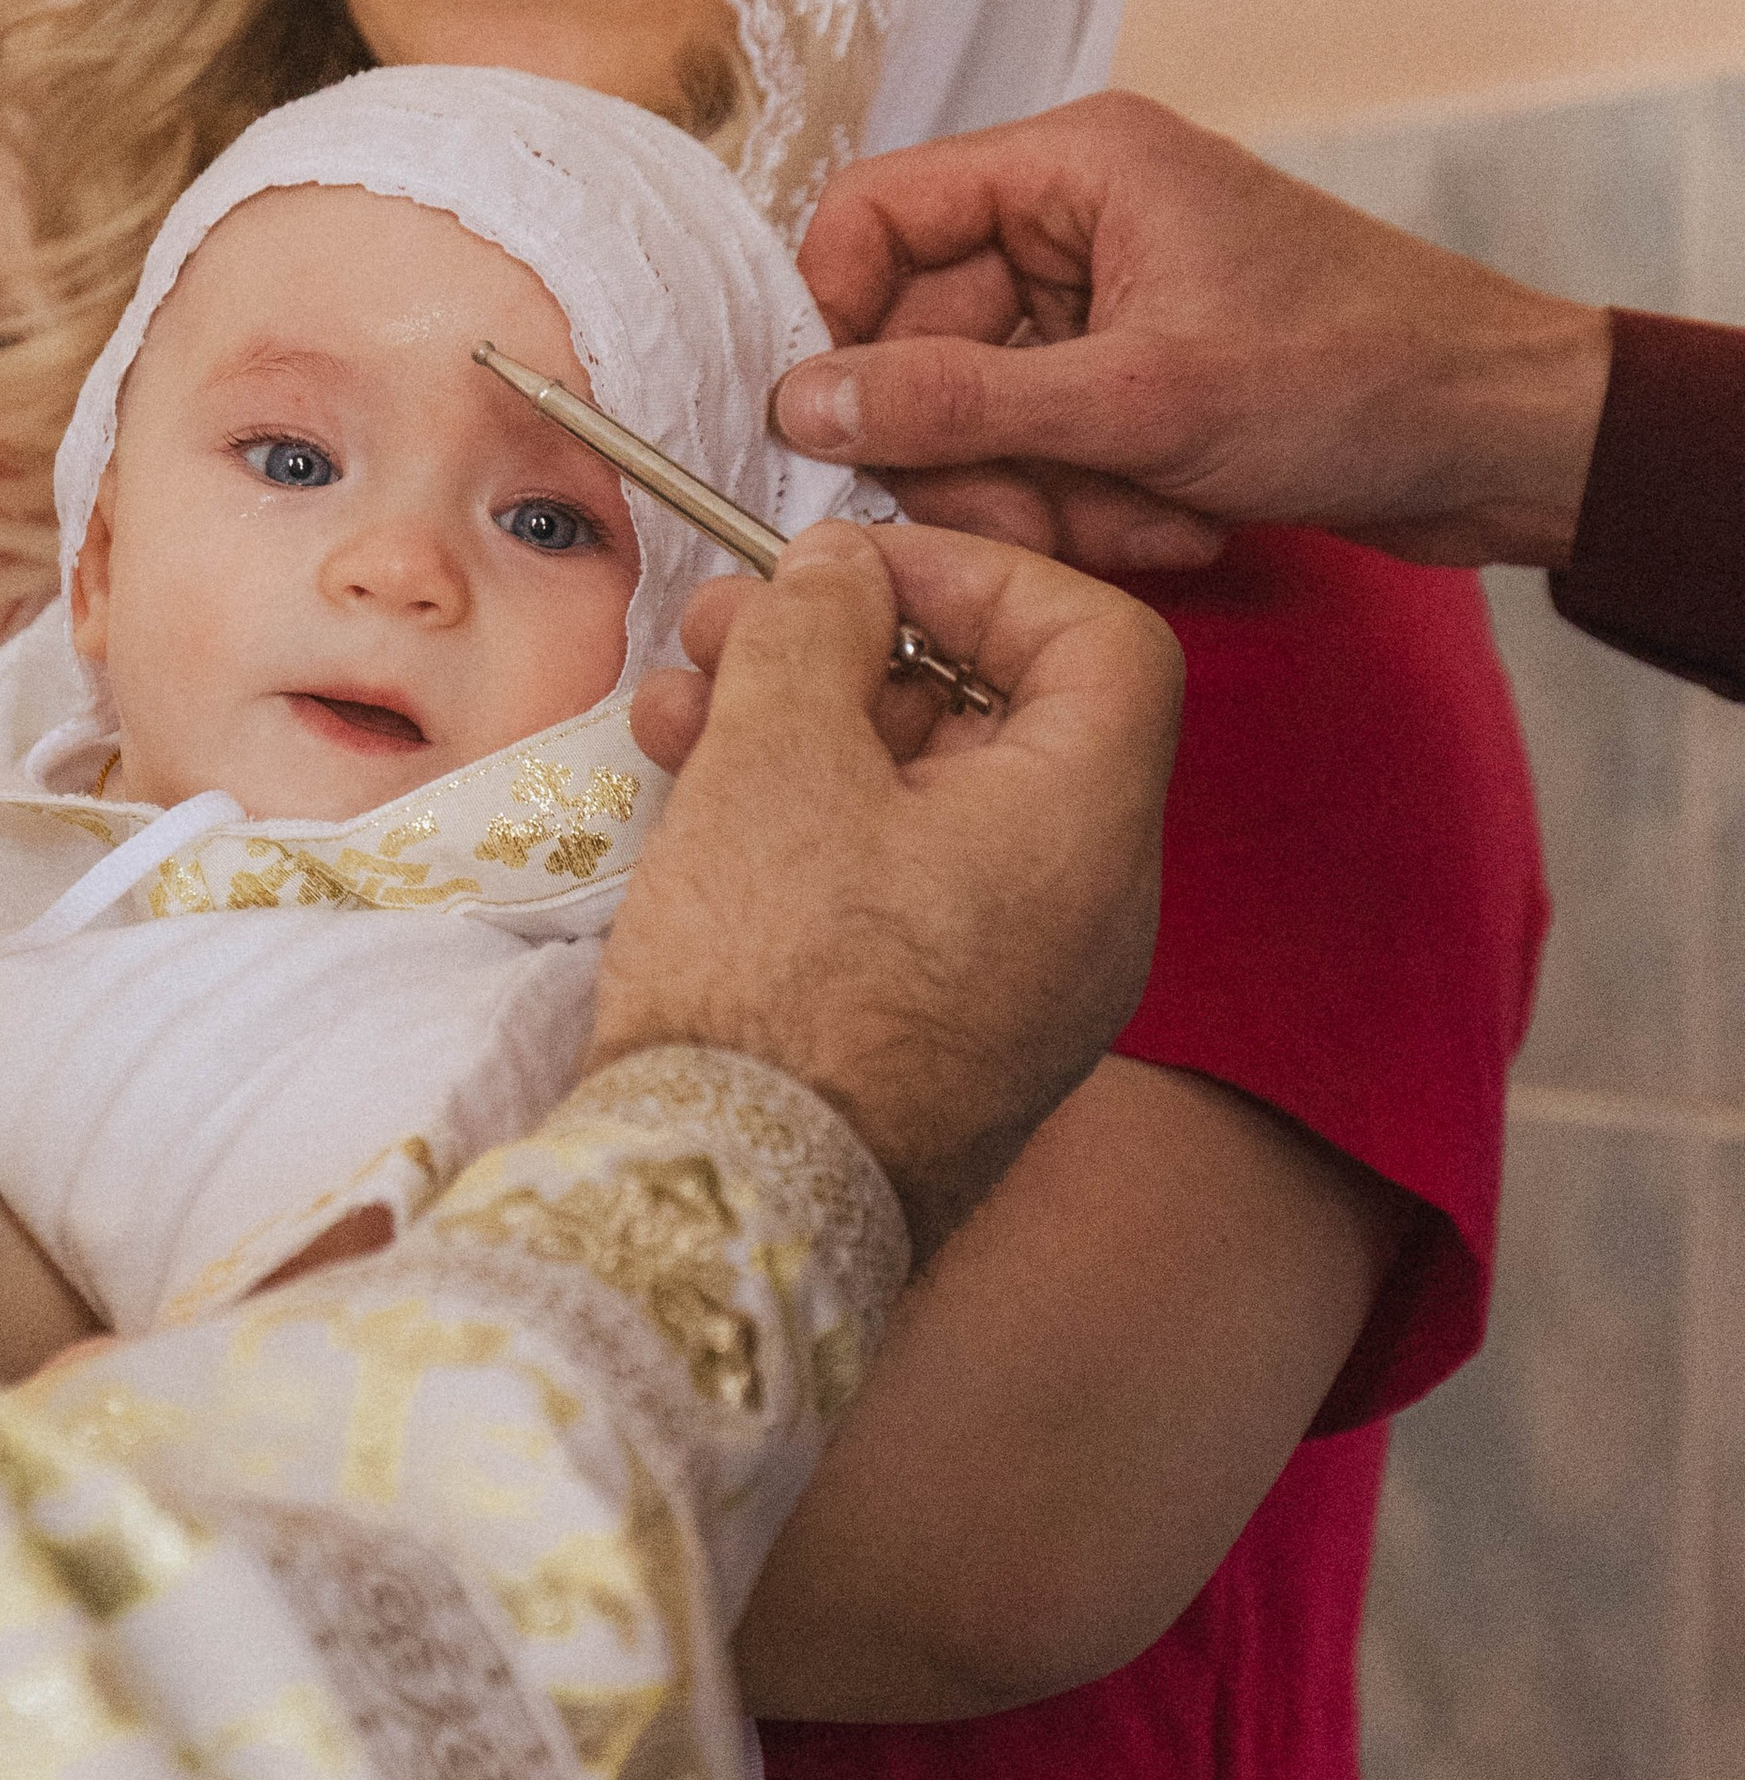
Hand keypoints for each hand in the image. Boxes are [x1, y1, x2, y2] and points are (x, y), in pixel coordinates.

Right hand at [598, 521, 1182, 1258]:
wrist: (730, 1214)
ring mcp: (1021, 986)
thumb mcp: (777, 758)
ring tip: (677, 703)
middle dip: (851, 649)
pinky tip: (696, 799)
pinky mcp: (946, 1039)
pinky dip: (811, 826)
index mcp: (1086, 829)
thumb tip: (843, 569)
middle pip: (999, 718)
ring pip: (928, 802)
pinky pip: (902, 889)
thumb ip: (817, 629)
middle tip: (727, 625)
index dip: (980, 574)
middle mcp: (1086, 911)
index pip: (1102, 640)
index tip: (858, 565)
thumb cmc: (772, 984)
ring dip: (805, 729)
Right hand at [774, 92, 1612, 576]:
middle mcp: (1074, 222)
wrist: (1502, 439)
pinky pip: (1044, 455)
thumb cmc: (1358, 378)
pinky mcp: (1131, 383)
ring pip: (979, 417)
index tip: (843, 431)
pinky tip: (1177, 522)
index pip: (873, 215)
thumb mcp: (1135, 400)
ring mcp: (1101, 309)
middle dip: (971, 450)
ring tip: (1143, 518)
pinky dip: (1094, 507)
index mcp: (1072, 166)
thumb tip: (801, 405)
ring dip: (1043, 495)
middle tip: (1035, 514)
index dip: (839, 325)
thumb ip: (955, 402)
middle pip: (919, 340)